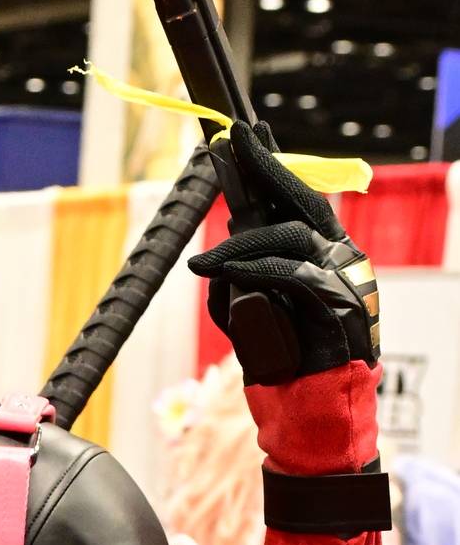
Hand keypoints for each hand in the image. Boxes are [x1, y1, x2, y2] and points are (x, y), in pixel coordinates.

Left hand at [191, 121, 379, 384]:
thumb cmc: (285, 359)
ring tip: (201, 265)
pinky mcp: (337, 300)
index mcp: (324, 252)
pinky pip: (289, 272)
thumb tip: (219, 257)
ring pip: (287, 236)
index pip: (297, 199)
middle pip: (301, 198)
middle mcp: (340, 255)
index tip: (242, 138)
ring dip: (237, 246)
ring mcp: (343, 276)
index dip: (269, 167)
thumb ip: (240, 280)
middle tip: (231, 144)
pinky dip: (254, 270)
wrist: (314, 405)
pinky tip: (225, 272)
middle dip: (264, 168)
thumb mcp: (255, 310)